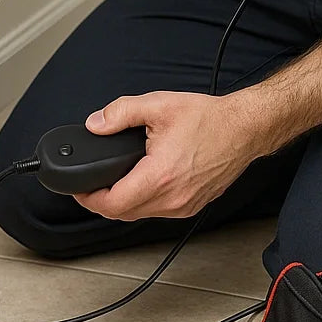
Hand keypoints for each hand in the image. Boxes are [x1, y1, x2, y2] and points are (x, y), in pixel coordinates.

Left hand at [72, 89, 256, 221]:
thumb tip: (95, 124)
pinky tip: (139, 184)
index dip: (88, 198)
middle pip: (121, 213)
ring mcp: (183, 206)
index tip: (78, 188)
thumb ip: (120, 113)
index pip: (111, 204)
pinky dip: (142, 202)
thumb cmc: (209, 120)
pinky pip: (157, 212)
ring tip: (112, 182)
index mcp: (159, 176)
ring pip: (139, 215)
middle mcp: (172, 198)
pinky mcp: (191, 206)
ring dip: (122, 203)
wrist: (244, 129)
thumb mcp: (158, 106)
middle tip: (90, 184)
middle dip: (101, 201)